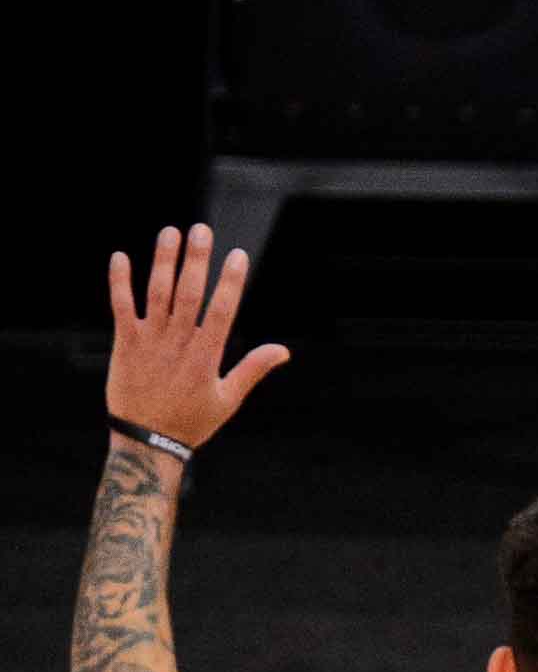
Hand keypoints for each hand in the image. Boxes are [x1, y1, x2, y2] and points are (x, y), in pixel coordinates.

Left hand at [107, 224, 289, 446]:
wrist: (147, 441)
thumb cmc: (192, 421)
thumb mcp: (228, 399)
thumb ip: (253, 369)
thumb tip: (283, 351)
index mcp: (206, 356)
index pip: (222, 311)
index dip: (230, 282)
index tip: (238, 255)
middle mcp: (178, 343)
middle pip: (188, 293)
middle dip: (196, 259)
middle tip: (202, 230)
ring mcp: (149, 341)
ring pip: (157, 294)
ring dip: (163, 261)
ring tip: (170, 232)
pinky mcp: (125, 344)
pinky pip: (121, 307)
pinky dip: (120, 282)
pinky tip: (121, 256)